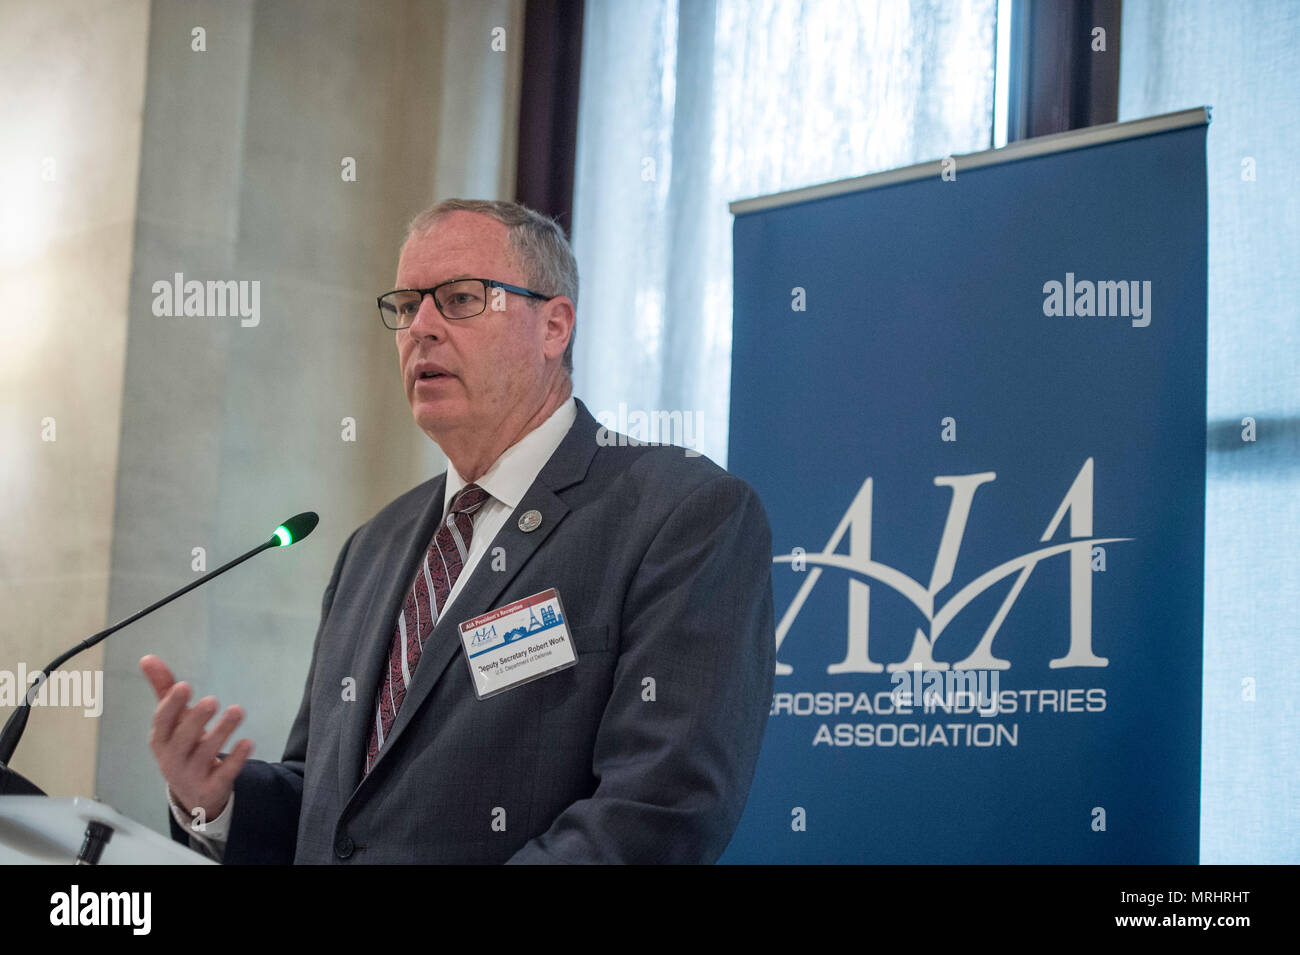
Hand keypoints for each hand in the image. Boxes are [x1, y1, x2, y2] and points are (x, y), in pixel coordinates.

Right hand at [140, 654, 252, 826]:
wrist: (192, 793)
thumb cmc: (182, 745)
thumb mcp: (172, 720)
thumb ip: (163, 689)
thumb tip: (147, 657)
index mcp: (161, 738)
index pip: (162, 721)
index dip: (171, 705)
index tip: (184, 686)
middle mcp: (173, 758)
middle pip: (182, 740)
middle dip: (195, 720)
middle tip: (211, 700)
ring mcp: (191, 775)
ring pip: (205, 754)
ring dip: (222, 732)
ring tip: (237, 710)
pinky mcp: (212, 788)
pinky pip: (223, 774)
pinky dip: (235, 760)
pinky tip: (248, 742)